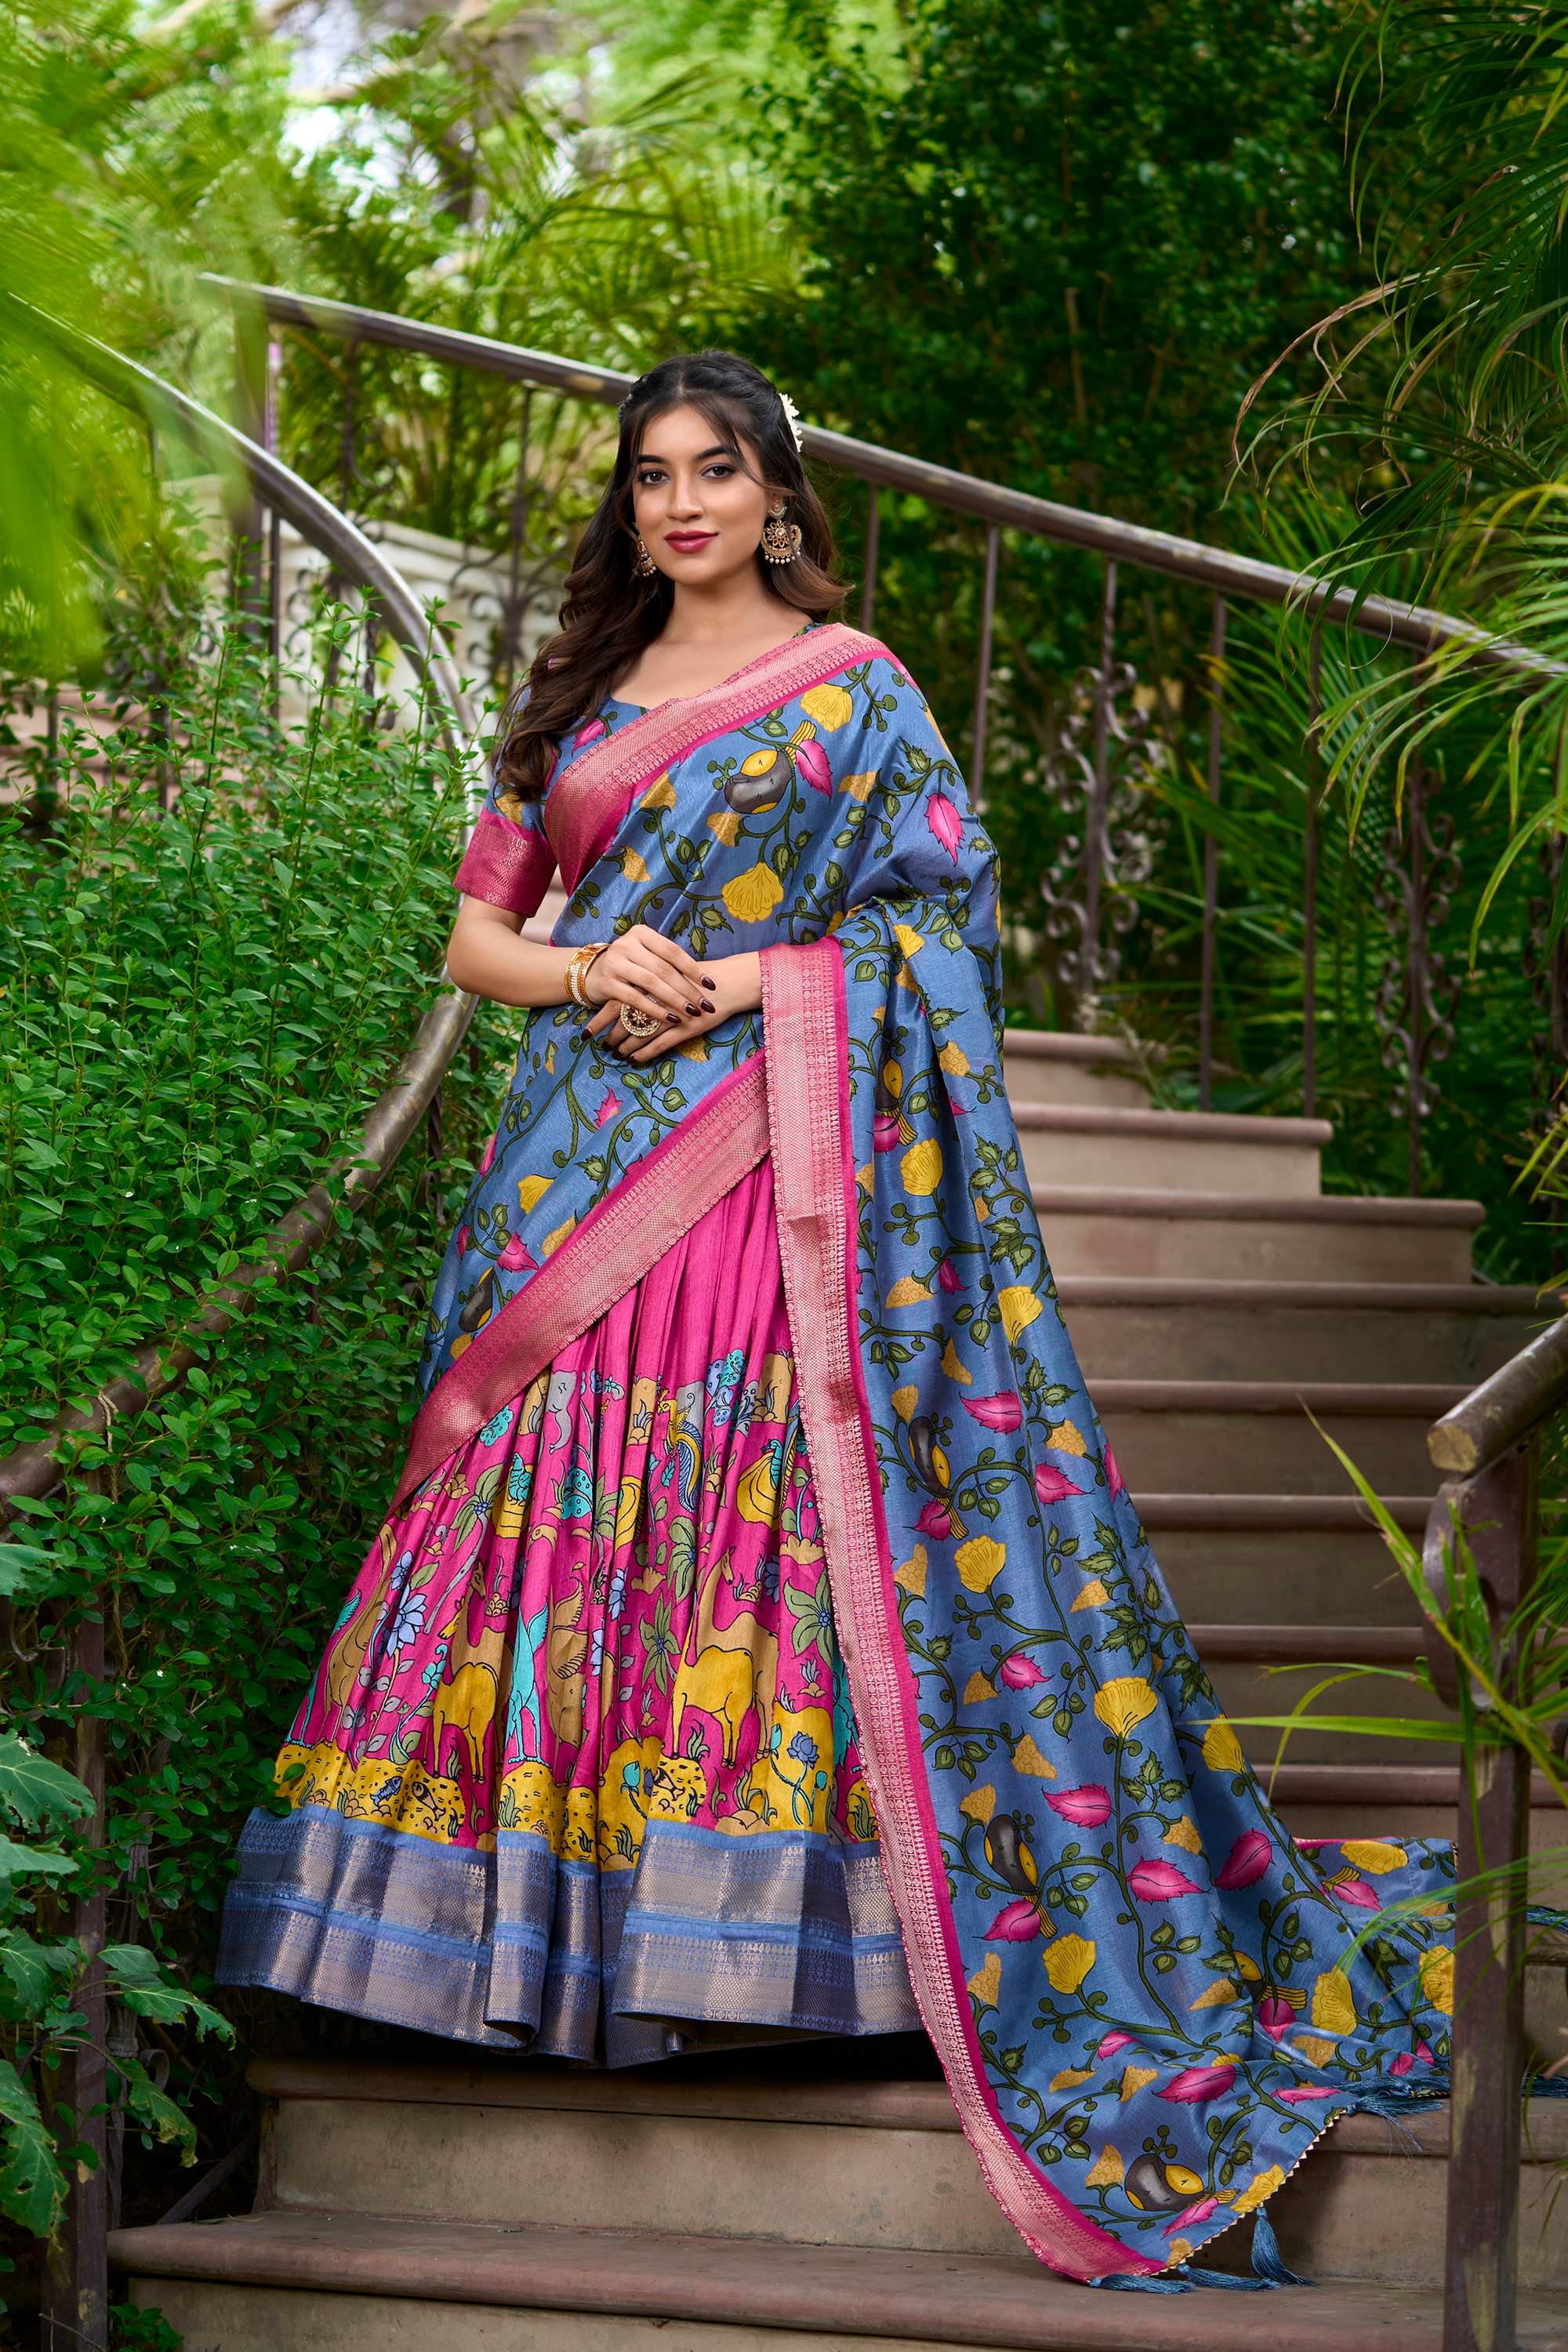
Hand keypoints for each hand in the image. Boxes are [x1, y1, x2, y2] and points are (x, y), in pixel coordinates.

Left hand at [583, 941, 761, 1061]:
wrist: (729, 982)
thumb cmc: (698, 976)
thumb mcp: (670, 971)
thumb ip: (647, 978)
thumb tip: (625, 988)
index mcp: (649, 980)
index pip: (616, 1001)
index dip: (600, 1018)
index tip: (587, 1031)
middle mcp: (657, 997)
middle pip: (624, 1020)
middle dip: (610, 1035)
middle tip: (601, 1045)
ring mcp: (671, 1014)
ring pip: (640, 1034)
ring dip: (625, 1046)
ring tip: (615, 1054)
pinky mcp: (686, 1028)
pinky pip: (659, 1044)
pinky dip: (645, 1053)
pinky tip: (635, 1059)